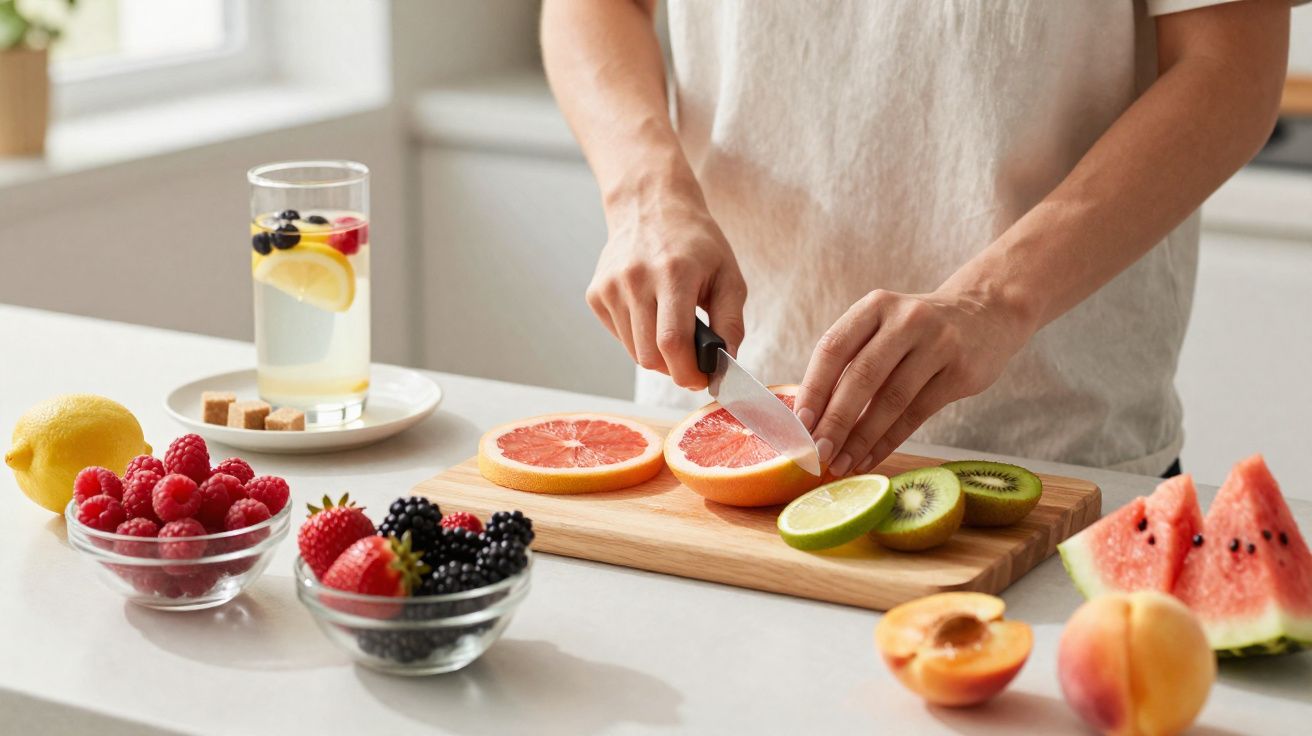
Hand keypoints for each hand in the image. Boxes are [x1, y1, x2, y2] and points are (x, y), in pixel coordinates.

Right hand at [587, 189, 747, 389]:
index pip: (672, 341)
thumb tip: (726, 364)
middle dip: (675, 368)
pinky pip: (620, 337)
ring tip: (672, 328)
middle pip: (650, 355)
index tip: (702, 380)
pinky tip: (651, 313)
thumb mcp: (728, 275)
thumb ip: (730, 322)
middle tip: (692, 360)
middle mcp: (636, 279)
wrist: (650, 206)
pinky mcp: (596, 294)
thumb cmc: (696, 243)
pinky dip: (638, 338)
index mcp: (673, 272)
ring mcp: (611, 287)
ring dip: (657, 354)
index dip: (688, 371)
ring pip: (634, 352)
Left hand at [794, 289, 1033, 476]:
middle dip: (835, 420)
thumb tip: (810, 416)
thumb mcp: (883, 326)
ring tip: (841, 464)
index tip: (799, 423)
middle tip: (817, 452)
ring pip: (891, 400)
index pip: (833, 348)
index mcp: (875, 306)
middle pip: (862, 376)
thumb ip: (852, 359)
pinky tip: (869, 458)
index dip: (813, 388)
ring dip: (862, 438)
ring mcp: (938, 344)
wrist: (987, 313)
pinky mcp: (961, 372)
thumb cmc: (917, 330)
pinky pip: (917, 414)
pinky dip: (889, 441)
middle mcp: (906, 320)